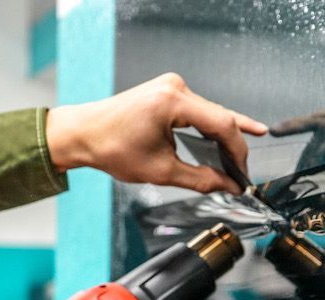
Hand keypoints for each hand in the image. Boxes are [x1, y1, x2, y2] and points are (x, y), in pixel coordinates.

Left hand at [45, 73, 266, 192]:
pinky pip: (199, 110)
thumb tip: (228, 186)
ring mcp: (171, 87)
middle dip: (234, 146)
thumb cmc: (111, 148)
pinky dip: (211, 126)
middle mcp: (174, 88)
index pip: (222, 124)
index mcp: (173, 101)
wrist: (82, 134)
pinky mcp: (167, 92)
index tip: (242, 175)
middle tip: (243, 173)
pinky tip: (233, 131)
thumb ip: (201, 179)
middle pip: (220, 117)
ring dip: (224, 136)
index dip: (238, 152)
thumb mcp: (161, 171)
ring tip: (241, 159)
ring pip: (211, 113)